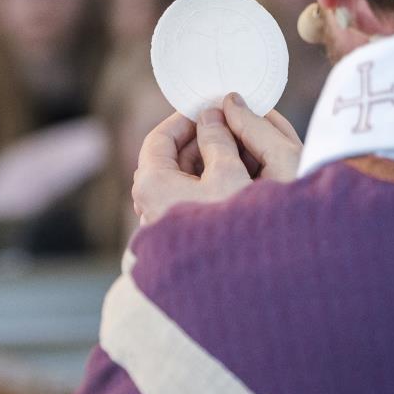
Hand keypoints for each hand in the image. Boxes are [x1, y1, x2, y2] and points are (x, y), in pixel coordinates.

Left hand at [132, 93, 303, 225]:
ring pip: (183, 179)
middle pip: (171, 159)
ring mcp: (165, 223)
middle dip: (202, 139)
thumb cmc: (231, 227)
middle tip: (232, 127)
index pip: (159, 138)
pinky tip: (240, 178)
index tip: (211, 108)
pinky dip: (210, 183)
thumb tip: (211, 116)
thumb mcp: (228, 172)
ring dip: (210, 161)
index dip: (186, 118)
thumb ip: (217, 138)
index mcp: (151, 184)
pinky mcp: (181, 237)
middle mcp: (150, 205)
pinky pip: (191, 199)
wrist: (240, 285)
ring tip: (243, 150)